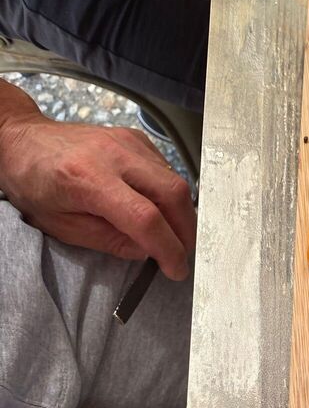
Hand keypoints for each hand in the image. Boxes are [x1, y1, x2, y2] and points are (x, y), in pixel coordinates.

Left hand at [0, 88, 194, 279]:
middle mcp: (113, 155)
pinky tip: (161, 209)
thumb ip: (109, 241)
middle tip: (182, 254)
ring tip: (173, 235)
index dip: (167, 248)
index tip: (175, 269)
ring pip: (175, 181)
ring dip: (182, 214)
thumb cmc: (34, 183)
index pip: (145, 218)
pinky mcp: (135, 139)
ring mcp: (127, 142)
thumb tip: (147, 251)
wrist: (23, 140)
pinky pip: (166, 170)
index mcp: (88, 179)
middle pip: (173, 194)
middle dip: (186, 231)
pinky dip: (170, 195)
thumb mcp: (62, 226)